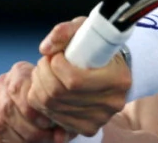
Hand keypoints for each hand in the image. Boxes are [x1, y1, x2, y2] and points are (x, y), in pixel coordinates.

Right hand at [0, 61, 74, 142]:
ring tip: (42, 141)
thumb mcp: (57, 98)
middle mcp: (1, 83)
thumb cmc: (52, 100)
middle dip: (31, 129)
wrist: (35, 102)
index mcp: (19, 71)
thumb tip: (61, 136)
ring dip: (24, 139)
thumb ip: (61, 115)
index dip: (33, 110)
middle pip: (8, 109)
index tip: (48, 123)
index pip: (17, 88)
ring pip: (1, 125)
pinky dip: (14, 142)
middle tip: (49, 138)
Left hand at [27, 17, 131, 136]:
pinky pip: (53, 118)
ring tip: (45, 72)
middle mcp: (112, 102)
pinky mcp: (88, 128)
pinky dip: (42, 102)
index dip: (55, 66)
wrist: (115, 69)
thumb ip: (66, 31)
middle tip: (45, 62)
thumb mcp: (87, 29)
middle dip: (43, 74)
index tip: (55, 55)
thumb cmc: (100, 47)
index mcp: (118, 78)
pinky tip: (47, 88)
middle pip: (59, 95)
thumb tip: (45, 48)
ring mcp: (100, 118)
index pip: (74, 80)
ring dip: (39, 86)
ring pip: (52, 107)